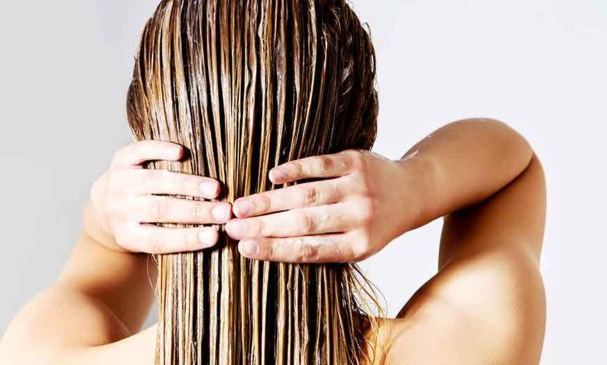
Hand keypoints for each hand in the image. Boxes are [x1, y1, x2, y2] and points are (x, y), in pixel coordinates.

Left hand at [86, 140, 231, 253]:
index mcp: (127, 235)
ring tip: (215, 188)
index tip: (215, 236)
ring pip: (156, 182)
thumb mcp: (147, 239)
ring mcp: (119, 183)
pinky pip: (140, 152)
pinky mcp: (121, 159)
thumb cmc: (139, 226)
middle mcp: (120, 209)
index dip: (188, 239)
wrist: (103, 207)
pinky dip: (160, 150)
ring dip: (188, 185)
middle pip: (161, 210)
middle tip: (224, 212)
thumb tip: (214, 237)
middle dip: (196, 211)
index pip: (159, 240)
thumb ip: (174, 238)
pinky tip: (181, 152)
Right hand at [225, 149, 420, 262]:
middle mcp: (360, 218)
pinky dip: (294, 170)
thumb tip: (267, 248)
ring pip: (306, 195)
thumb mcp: (357, 245)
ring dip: (270, 201)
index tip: (244, 249)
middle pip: (303, 223)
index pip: (309, 251)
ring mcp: (358, 188)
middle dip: (262, 226)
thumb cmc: (374, 224)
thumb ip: (321, 247)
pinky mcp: (356, 161)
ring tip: (240, 206)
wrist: (412, 191)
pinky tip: (272, 176)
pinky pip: (321, 165)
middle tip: (230, 227)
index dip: (274, 250)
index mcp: (358, 246)